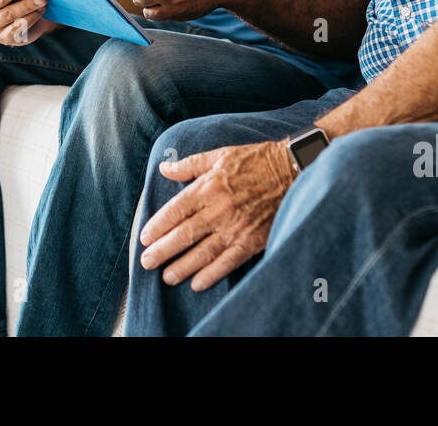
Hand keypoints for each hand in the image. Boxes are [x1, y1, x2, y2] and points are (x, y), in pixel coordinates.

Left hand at [138, 140, 293, 291]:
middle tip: (147, 262)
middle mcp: (219, 209)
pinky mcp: (252, 240)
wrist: (293, 170)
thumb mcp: (220, 155)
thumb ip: (189, 165)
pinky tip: (197, 283)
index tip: (145, 238)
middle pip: (184, 234)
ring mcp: (236, 227)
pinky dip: (211, 274)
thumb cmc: (255, 161)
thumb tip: (164, 169)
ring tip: (167, 276)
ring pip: (202, 252)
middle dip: (162, 251)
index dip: (157, 226)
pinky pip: (228, 262)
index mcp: (208, 187)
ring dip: (182, 266)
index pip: (175, 210)